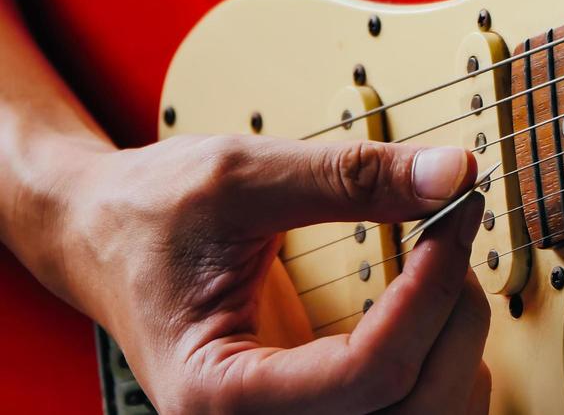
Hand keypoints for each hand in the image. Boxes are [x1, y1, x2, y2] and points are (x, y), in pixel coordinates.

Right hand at [55, 135, 490, 412]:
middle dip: (453, 317)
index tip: (451, 220)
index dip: (428, 294)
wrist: (102, 234)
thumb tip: (449, 174)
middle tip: (453, 234)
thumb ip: (348, 176)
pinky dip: (444, 367)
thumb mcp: (241, 175)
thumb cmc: (149, 213)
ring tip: (443, 267)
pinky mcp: (316, 411)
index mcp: (217, 394)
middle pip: (405, 410)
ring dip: (458, 346)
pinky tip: (438, 309)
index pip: (364, 376)